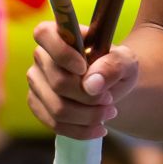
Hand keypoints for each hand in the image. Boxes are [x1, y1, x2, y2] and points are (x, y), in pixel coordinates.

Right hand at [27, 21, 137, 140]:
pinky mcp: (38, 105)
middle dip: (89, 97)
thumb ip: (113, 65)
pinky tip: (99, 127)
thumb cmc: (114, 67)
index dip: (62, 53)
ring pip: (58, 108)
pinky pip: (55, 124)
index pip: (44, 34)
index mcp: (57, 34)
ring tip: (109, 111)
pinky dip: (81, 130)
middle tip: (110, 98)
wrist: (110, 86)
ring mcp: (36, 82)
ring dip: (89, 115)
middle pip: (58, 82)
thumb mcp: (126, 62)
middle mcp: (41, 56)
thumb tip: (91, 84)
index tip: (84, 67)